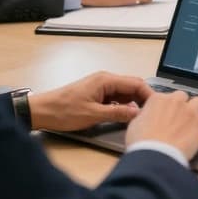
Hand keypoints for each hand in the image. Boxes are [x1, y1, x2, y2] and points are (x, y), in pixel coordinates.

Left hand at [29, 71, 150, 131]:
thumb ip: (118, 113)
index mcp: (106, 80)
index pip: (136, 83)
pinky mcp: (96, 94)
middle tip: (151, 115)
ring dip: (132, 104)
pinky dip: (122, 106)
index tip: (157, 108)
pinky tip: (125, 117)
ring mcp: (100, 87)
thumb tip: (137, 114)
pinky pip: (115, 98)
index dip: (149, 95)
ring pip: (124, 93)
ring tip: (140, 118)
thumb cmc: (63, 111)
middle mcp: (105, 80)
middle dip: (142, 100)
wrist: (40, 112)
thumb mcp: (93, 115)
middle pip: (132, 87)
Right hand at [125, 89, 197, 158]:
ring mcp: (189, 111)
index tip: (168, 117)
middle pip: (184, 97)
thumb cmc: (141, 144)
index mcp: (157, 99)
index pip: (166, 97)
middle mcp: (175, 101)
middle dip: (183, 107)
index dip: (168, 108)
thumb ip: (144, 117)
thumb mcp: (134, 125)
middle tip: (182, 121)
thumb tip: (147, 118)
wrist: (153, 155)